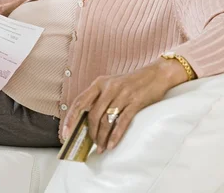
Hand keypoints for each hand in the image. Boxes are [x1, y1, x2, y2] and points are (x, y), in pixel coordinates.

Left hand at [62, 59, 187, 153]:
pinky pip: (122, 122)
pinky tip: (112, 145)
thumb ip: (99, 98)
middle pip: (93, 114)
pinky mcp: (135, 102)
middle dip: (91, 133)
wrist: (157, 74)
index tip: (65, 133)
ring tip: (102, 148)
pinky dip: (115, 136)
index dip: (70, 119)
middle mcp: (109, 87)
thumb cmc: (132, 82)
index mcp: (99, 83)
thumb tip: (87, 121)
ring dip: (103, 137)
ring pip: (106, 120)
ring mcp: (122, 94)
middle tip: (91, 144)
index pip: (79, 102)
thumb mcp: (112, 85)